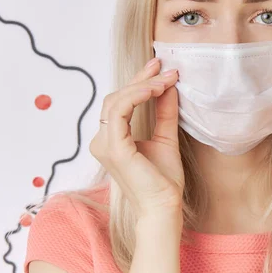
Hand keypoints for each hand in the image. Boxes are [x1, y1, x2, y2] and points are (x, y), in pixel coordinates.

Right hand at [89, 57, 184, 220]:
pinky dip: (137, 96)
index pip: (122, 102)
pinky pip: (119, 111)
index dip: (139, 81)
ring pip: (117, 101)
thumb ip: (165, 113)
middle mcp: (102, 140)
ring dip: (143, 86)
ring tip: (166, 80)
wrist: (164, 205)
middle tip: (164, 67)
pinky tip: (155, 90)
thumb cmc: (163, 179)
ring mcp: (104, 144)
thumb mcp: (166, 137)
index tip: (159, 66)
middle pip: (117, 97)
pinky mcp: (113, 147)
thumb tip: (168, 87)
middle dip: (142, 79)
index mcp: (112, 139)